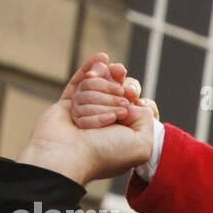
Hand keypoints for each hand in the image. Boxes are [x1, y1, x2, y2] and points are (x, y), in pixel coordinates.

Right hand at [16, 53, 156, 185]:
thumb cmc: (105, 152)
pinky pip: (78, 82)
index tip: (131, 96)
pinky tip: (103, 57)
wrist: (68, 155)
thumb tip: (134, 102)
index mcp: (123, 133)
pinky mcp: (65, 106)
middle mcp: (105, 123)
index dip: (133, 94)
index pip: (133, 103)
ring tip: (97, 105)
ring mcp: (85, 113)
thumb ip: (147, 120)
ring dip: (98, 91)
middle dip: (115, 89)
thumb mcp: (143, 143)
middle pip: (115, 89)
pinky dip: (90, 68)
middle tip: (119, 96)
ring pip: (95, 86)